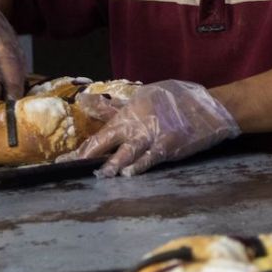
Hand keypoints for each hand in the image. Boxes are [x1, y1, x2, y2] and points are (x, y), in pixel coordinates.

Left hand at [70, 80, 240, 176]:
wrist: (208, 107)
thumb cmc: (175, 100)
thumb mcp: (143, 96)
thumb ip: (114, 107)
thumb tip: (86, 101)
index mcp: (128, 113)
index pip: (99, 134)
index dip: (81, 149)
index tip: (63, 160)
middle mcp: (136, 124)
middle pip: (106, 142)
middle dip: (87, 157)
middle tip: (70, 168)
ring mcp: (152, 136)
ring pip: (127, 152)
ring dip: (113, 164)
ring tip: (101, 175)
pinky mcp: (169, 147)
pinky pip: (151, 158)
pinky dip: (140, 166)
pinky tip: (129, 174)